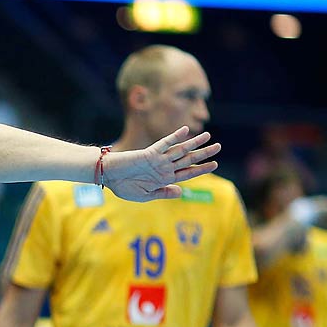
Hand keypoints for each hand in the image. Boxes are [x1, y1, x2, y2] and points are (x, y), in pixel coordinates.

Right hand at [100, 127, 220, 200]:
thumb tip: (181, 192)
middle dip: (203, 154)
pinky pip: (164, 143)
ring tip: (208, 136)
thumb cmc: (123, 187)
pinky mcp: (150, 153)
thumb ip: (163, 193)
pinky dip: (175, 137)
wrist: (108, 177)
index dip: (201, 168)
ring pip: (180, 150)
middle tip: (218, 147)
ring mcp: (158, 159)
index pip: (187, 172)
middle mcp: (164, 167)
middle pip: (188, 159)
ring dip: (194, 143)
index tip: (214, 164)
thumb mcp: (145, 195)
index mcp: (164, 179)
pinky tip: (185, 130)